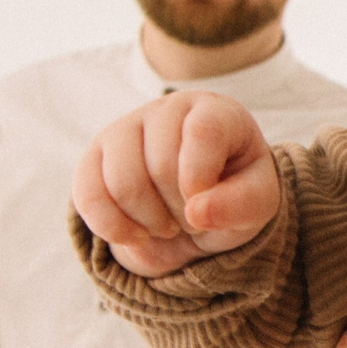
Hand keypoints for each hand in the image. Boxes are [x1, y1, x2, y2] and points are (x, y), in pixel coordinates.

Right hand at [71, 92, 279, 277]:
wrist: (199, 207)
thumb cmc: (233, 194)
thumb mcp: (258, 202)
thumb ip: (241, 205)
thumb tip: (198, 212)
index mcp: (216, 112)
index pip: (202, 132)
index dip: (199, 177)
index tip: (203, 209)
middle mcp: (167, 110)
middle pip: (160, 165)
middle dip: (180, 210)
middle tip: (194, 220)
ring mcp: (125, 129)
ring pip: (122, 182)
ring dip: (149, 222)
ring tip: (168, 226)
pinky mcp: (93, 158)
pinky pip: (88, 195)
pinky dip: (112, 228)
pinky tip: (137, 237)